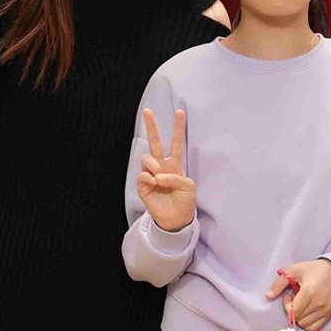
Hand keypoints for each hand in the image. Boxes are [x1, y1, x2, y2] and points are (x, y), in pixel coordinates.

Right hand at [136, 108, 194, 231]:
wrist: (176, 218)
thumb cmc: (185, 200)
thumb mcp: (188, 186)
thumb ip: (175, 177)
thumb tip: (157, 175)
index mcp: (175, 164)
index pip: (176, 142)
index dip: (178, 127)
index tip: (180, 111)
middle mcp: (161, 166)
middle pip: (155, 142)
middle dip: (151, 126)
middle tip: (147, 111)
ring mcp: (151, 174)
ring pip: (146, 158)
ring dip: (153, 165)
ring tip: (159, 177)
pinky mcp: (143, 185)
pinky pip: (143, 175)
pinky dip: (148, 179)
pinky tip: (154, 184)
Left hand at [265, 258, 330, 330]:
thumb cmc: (312, 270)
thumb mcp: (293, 270)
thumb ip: (279, 284)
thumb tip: (268, 296)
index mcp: (310, 291)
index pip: (294, 311)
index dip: (287, 306)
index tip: (289, 295)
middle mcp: (319, 303)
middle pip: (298, 319)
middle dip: (293, 311)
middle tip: (295, 299)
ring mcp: (326, 310)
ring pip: (305, 325)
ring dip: (300, 317)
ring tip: (302, 304)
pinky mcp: (330, 314)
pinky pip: (315, 328)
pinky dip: (308, 323)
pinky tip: (307, 312)